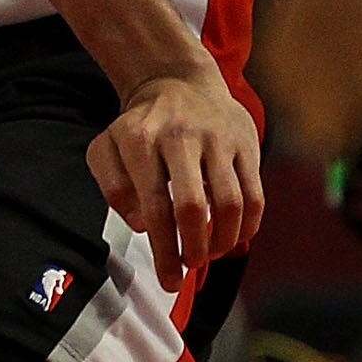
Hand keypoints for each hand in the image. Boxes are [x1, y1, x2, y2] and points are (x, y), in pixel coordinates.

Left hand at [88, 65, 263, 292]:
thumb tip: (142, 223)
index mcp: (140, 141)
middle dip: (192, 248)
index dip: (163, 250)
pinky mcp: (246, 141)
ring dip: (223, 240)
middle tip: (190, 266)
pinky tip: (234, 237)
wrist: (178, 81)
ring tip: (210, 252)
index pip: (153, 207)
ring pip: (230, 203)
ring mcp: (217, 138)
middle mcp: (180, 136)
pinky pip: (254, 193)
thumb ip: (113, 187)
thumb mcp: (107, 149)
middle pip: (191, 207)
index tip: (169, 280)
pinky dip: (248, 224)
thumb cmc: (139, 128)